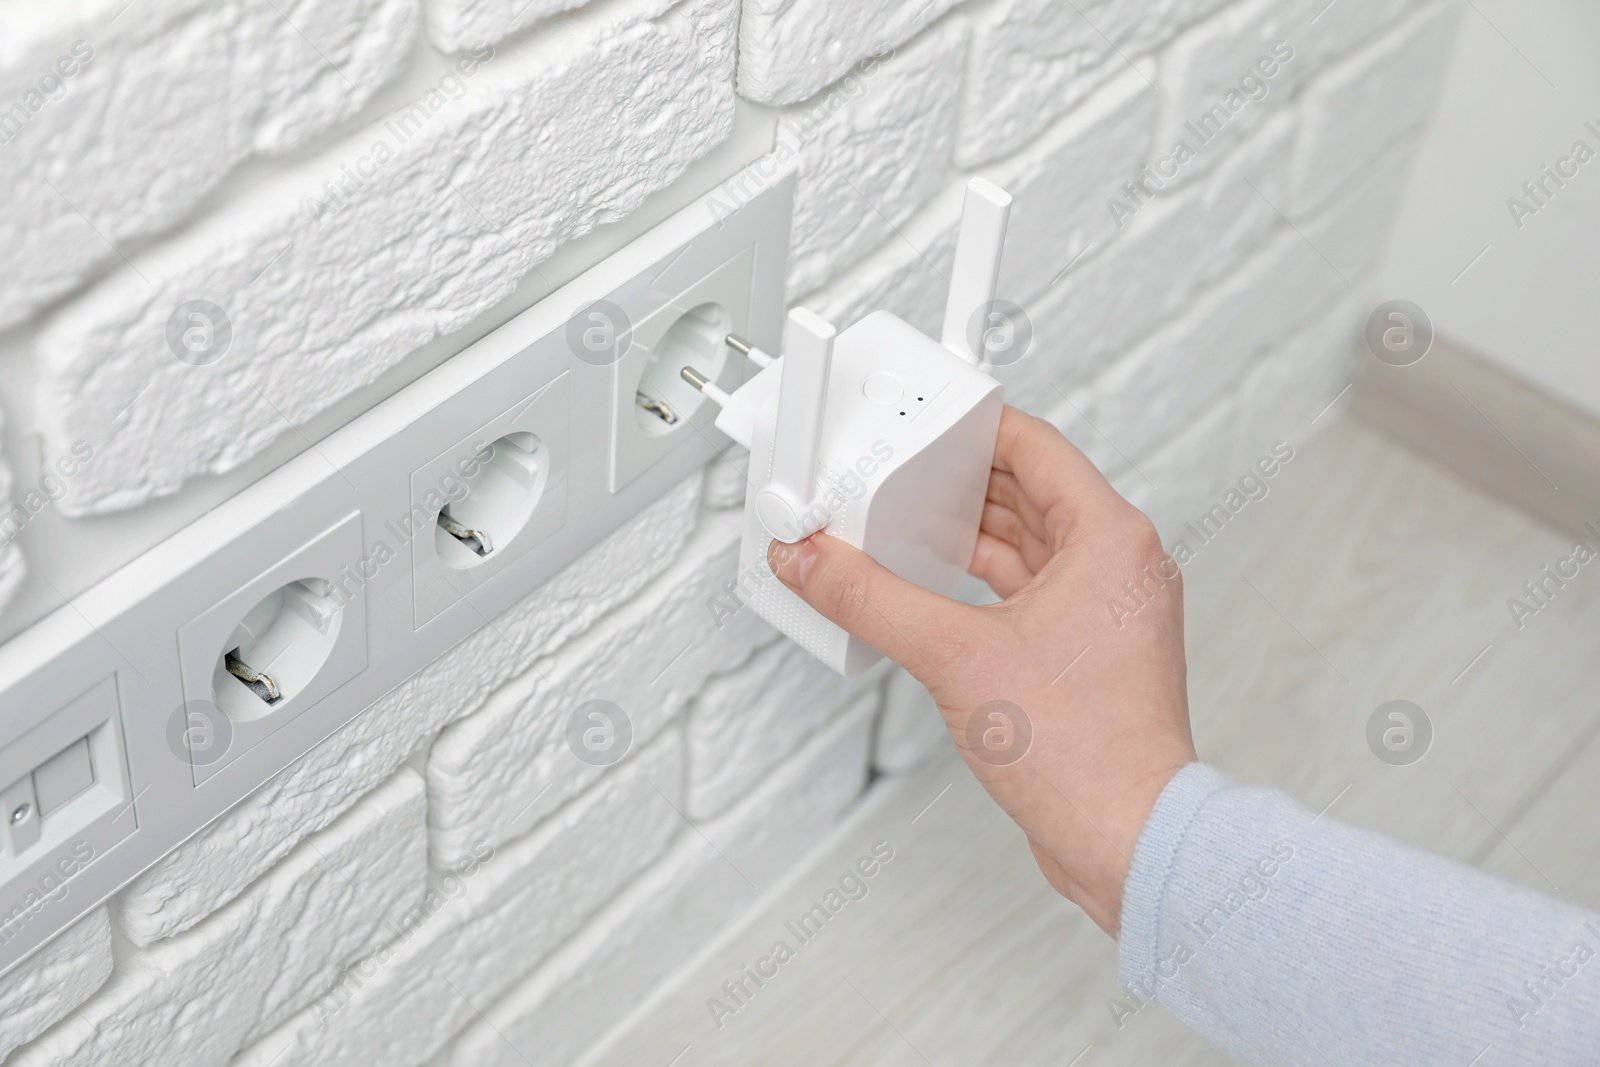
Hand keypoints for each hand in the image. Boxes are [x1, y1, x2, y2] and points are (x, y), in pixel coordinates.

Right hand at [767, 405, 1195, 934]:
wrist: (1128, 839)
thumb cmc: (1088, 753)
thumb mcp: (954, 657)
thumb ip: (870, 600)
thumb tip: (814, 562)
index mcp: (1112, 539)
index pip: (1034, 446)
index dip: (973, 427)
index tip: (928, 418)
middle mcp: (1121, 568)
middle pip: (1029, 493)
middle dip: (960, 483)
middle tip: (901, 474)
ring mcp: (1110, 614)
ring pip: (1029, 547)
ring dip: (969, 535)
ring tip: (906, 528)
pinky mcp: (1091, 655)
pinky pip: (1031, 592)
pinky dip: (984, 584)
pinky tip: (938, 593)